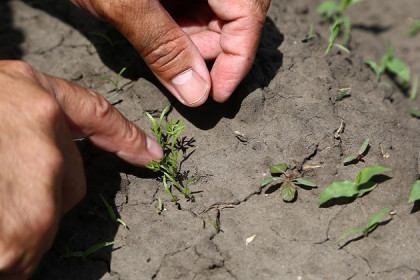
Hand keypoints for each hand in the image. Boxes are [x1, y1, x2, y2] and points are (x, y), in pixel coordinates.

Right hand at [0, 60, 162, 278]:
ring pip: (45, 219)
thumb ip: (26, 124)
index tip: (151, 154)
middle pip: (72, 181)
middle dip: (43, 192)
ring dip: (17, 225)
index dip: (127, 136)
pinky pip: (24, 249)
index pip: (97, 115)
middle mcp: (44, 139)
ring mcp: (35, 186)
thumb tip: (55, 157)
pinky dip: (7, 249)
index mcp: (31, 99)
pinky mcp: (18, 233)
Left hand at [69, 0, 269, 104]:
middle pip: (233, 18)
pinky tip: (154, 33)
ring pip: (213, 17)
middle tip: (178, 72)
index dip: (238, 59)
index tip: (217, 95)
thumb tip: (197, 94)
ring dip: (189, 43)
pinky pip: (191, 9)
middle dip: (207, 52)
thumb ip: (164, 47)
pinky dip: (176, 30)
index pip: (247, 14)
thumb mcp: (125, 3)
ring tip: (157, 48)